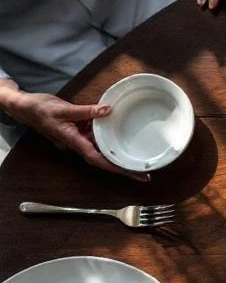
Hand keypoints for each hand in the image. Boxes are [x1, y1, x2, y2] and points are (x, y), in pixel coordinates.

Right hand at [0, 87, 146, 180]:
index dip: (116, 168)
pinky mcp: (78, 133)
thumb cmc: (40, 109)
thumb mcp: (64, 108)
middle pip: (103, 160)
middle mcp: (78, 145)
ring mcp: (78, 140)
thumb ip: (87, 111)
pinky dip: (107, 140)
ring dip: (117, 155)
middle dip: (123, 168)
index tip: (133, 174)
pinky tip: (119, 137)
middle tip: (144, 173)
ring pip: (101, 150)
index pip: (98, 159)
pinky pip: (95, 139)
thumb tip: (108, 111)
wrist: (24, 107)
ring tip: (138, 160)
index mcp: (74, 142)